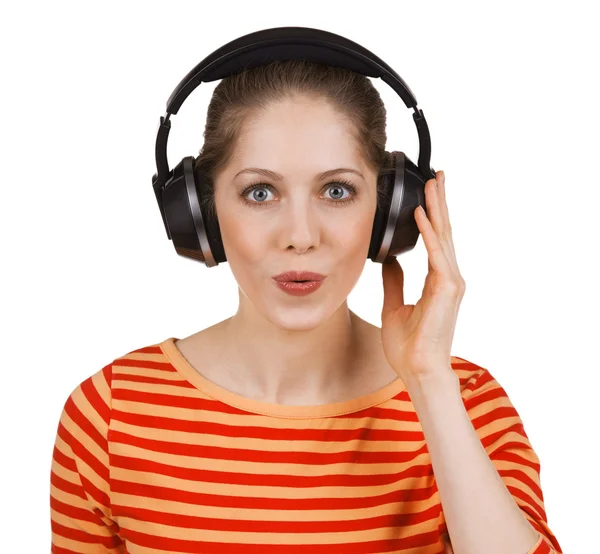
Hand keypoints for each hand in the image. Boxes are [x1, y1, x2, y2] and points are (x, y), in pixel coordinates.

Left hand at [380, 170, 465, 386]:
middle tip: (437, 175)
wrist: (418, 371)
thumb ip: (395, 281)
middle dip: (439, 202)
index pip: (435, 240)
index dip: (432, 215)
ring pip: (443, 237)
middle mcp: (448, 278)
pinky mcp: (447, 290)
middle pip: (443, 232)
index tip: (427, 193)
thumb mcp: (394, 306)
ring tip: (433, 183)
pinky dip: (429, 233)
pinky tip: (422, 214)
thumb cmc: (409, 346)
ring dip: (437, 208)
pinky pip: (436, 255)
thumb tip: (390, 261)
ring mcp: (450, 283)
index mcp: (437, 281)